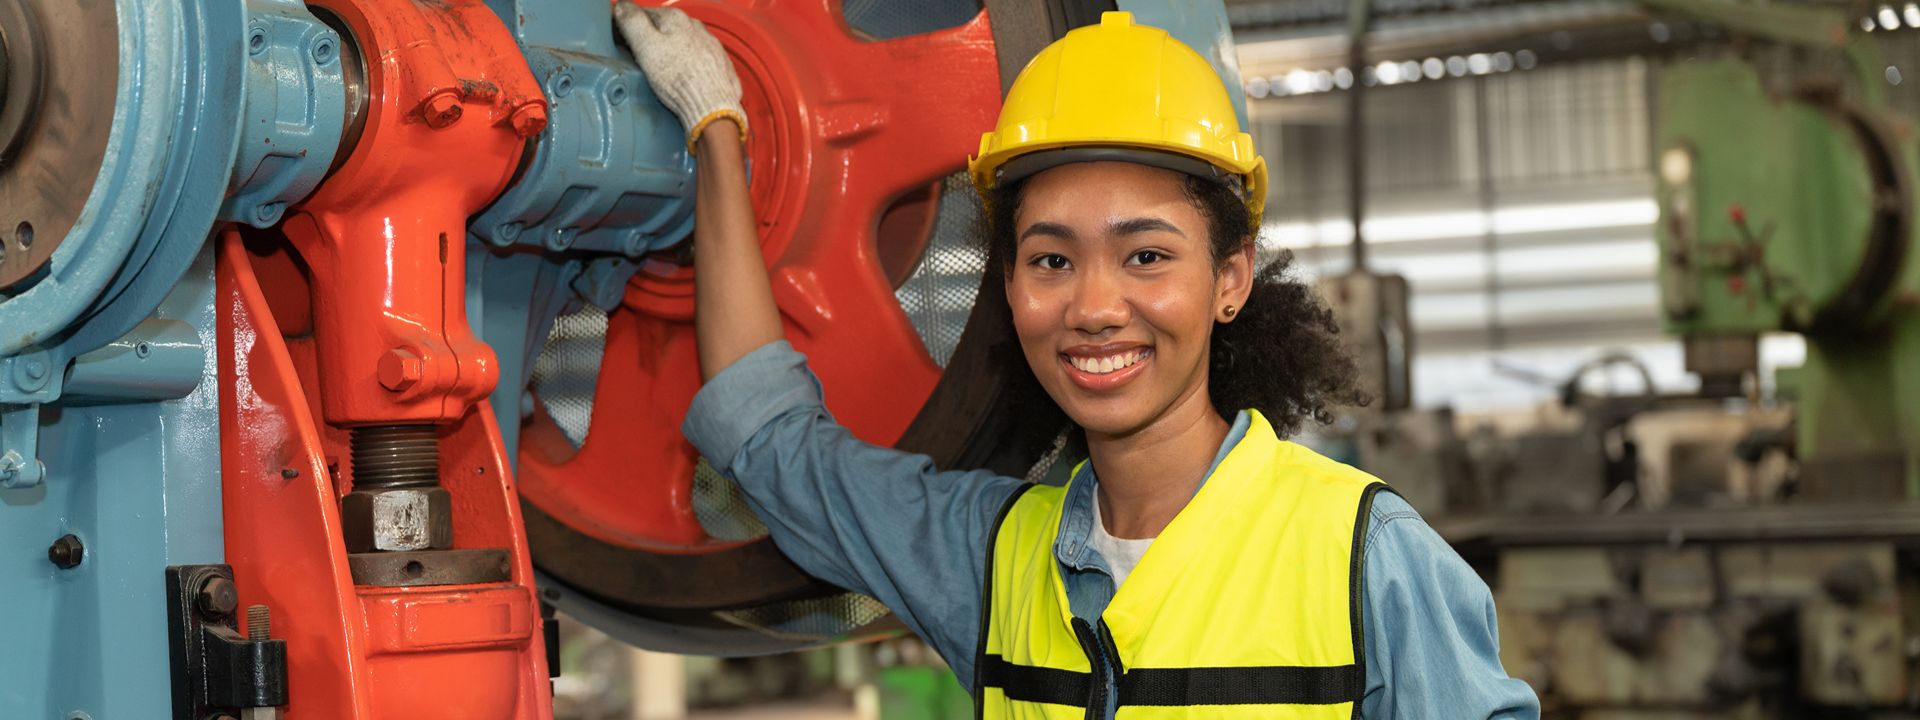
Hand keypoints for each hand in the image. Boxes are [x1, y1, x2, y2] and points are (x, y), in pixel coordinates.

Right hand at [615, 4, 747, 152]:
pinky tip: (681, 79)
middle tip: (638, 58)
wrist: (712, 107)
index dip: (628, 26)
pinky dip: (688, 66)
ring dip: (670, 52)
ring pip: (683, 43)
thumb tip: (623, 8)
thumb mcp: (645, 46)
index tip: (621, 39)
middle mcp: (696, 28)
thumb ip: (632, 22)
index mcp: (675, 19)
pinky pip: (698, 60)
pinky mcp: (719, 64)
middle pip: (665, 28)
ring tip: (661, 72)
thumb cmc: (681, 80)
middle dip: (650, 39)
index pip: (642, 13)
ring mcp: (710, 46)